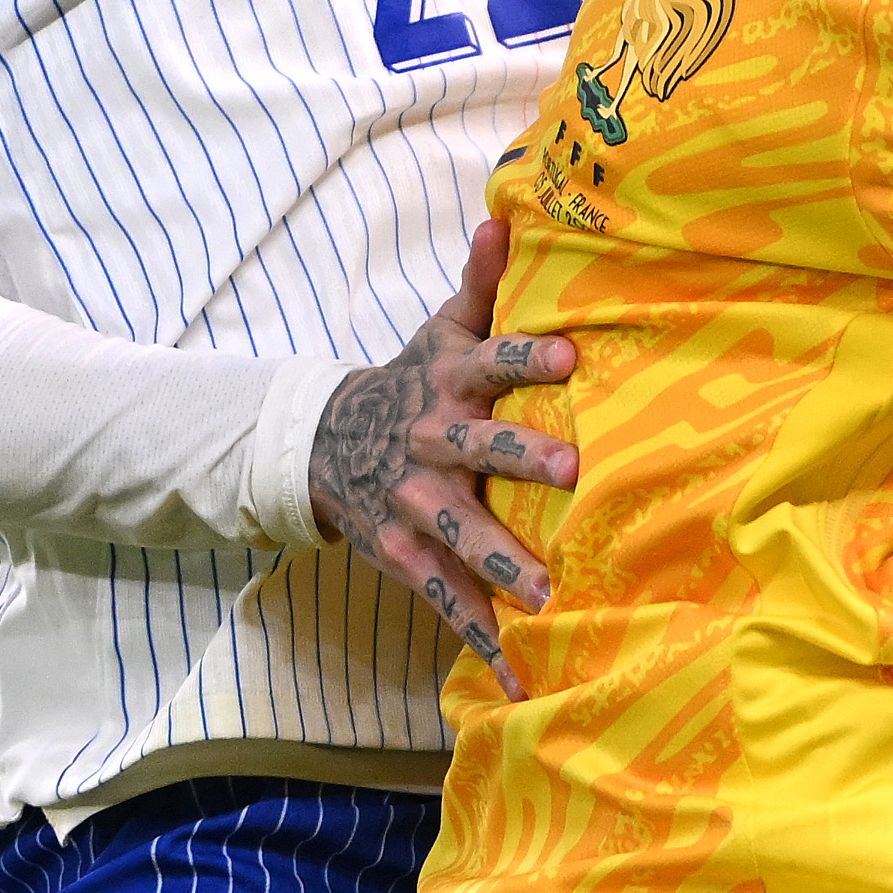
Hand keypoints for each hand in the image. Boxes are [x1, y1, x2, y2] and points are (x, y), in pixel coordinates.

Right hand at [316, 217, 575, 688]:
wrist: (321, 446)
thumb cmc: (408, 384)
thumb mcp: (436, 331)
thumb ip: (480, 284)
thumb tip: (504, 217)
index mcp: (449, 383)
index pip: (492, 362)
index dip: (528, 358)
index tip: (570, 357)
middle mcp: (433, 442)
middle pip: (479, 450)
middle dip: (522, 460)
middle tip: (572, 472)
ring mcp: (415, 504)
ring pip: (460, 535)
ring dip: (502, 564)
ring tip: (547, 596)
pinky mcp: (406, 554)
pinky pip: (446, 599)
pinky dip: (483, 639)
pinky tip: (522, 675)